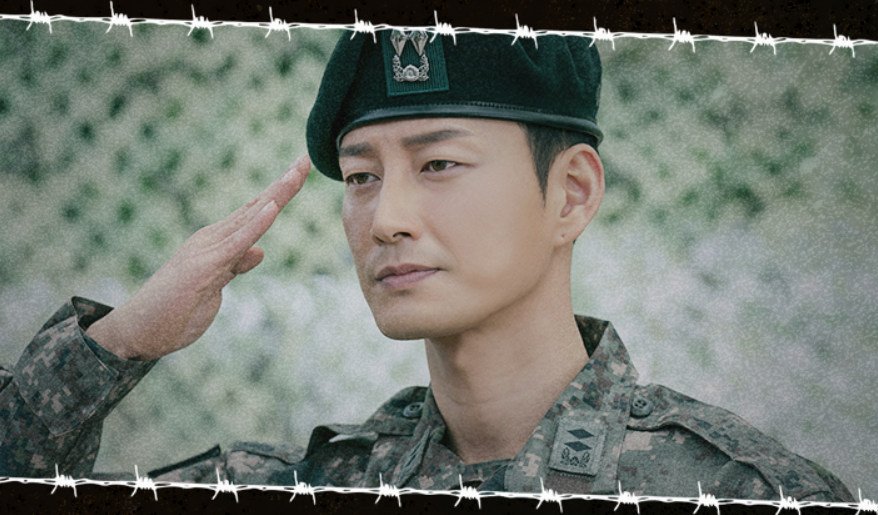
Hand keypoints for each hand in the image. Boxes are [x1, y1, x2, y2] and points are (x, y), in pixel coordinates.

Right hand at [86, 155, 310, 359]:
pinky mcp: (206, 266)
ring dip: (276, 194)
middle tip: (306, 159)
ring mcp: (209, 249)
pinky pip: (238, 241)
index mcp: (217, 242)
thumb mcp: (216, 287)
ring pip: (251, 217)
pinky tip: (273, 207)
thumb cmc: (174, 311)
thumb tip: (259, 251)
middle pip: (257, 206)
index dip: (279, 193)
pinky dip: (257, 223)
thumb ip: (236, 265)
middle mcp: (213, 238)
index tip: (300, 172)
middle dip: (283, 184)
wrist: (137, 331)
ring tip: (297, 172)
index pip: (254, 212)